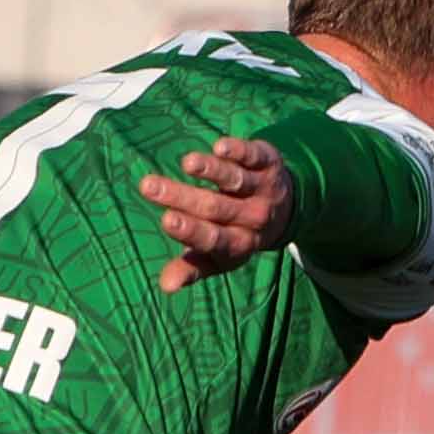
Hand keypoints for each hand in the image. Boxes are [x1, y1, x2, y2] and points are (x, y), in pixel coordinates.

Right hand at [137, 135, 292, 291]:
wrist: (285, 208)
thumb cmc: (234, 233)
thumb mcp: (217, 256)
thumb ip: (191, 269)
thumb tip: (165, 287)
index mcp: (239, 244)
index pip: (214, 240)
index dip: (192, 232)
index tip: (166, 220)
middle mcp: (254, 218)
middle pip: (216, 208)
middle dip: (182, 197)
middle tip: (148, 185)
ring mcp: (263, 189)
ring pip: (236, 180)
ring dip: (212, 171)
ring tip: (188, 163)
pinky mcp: (269, 162)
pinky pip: (254, 156)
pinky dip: (238, 151)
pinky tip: (220, 147)